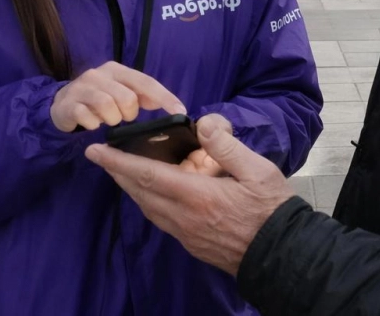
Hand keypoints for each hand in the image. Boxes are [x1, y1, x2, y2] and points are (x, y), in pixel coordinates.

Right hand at [50, 62, 186, 132]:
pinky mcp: (68, 104)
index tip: (180, 111)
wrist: (61, 104)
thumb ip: (143, 96)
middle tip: (122, 117)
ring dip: (111, 120)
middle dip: (128, 114)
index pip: (145, 82)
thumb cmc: (98, 98)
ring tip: (107, 120)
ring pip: (108, 107)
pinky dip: (93, 125)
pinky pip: (88, 119)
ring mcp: (81, 88)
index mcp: (116, 69)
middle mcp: (98, 74)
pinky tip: (92, 124)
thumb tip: (170, 104)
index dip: (164, 97)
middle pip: (127, 98)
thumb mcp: (121, 93)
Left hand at [86, 114, 294, 274]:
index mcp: (196, 196)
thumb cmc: (272, 210)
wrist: (283, 256)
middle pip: (140, 193)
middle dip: (118, 173)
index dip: (118, 162)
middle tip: (102, 157)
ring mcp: (187, 235)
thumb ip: (226, 146)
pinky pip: (162, 220)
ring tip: (125, 172)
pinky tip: (157, 195)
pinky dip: (150, 203)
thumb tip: (203, 123)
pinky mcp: (193, 245)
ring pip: (149, 209)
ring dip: (133, 189)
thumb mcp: (257, 170)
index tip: (96, 151)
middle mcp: (184, 218)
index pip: (147, 175)